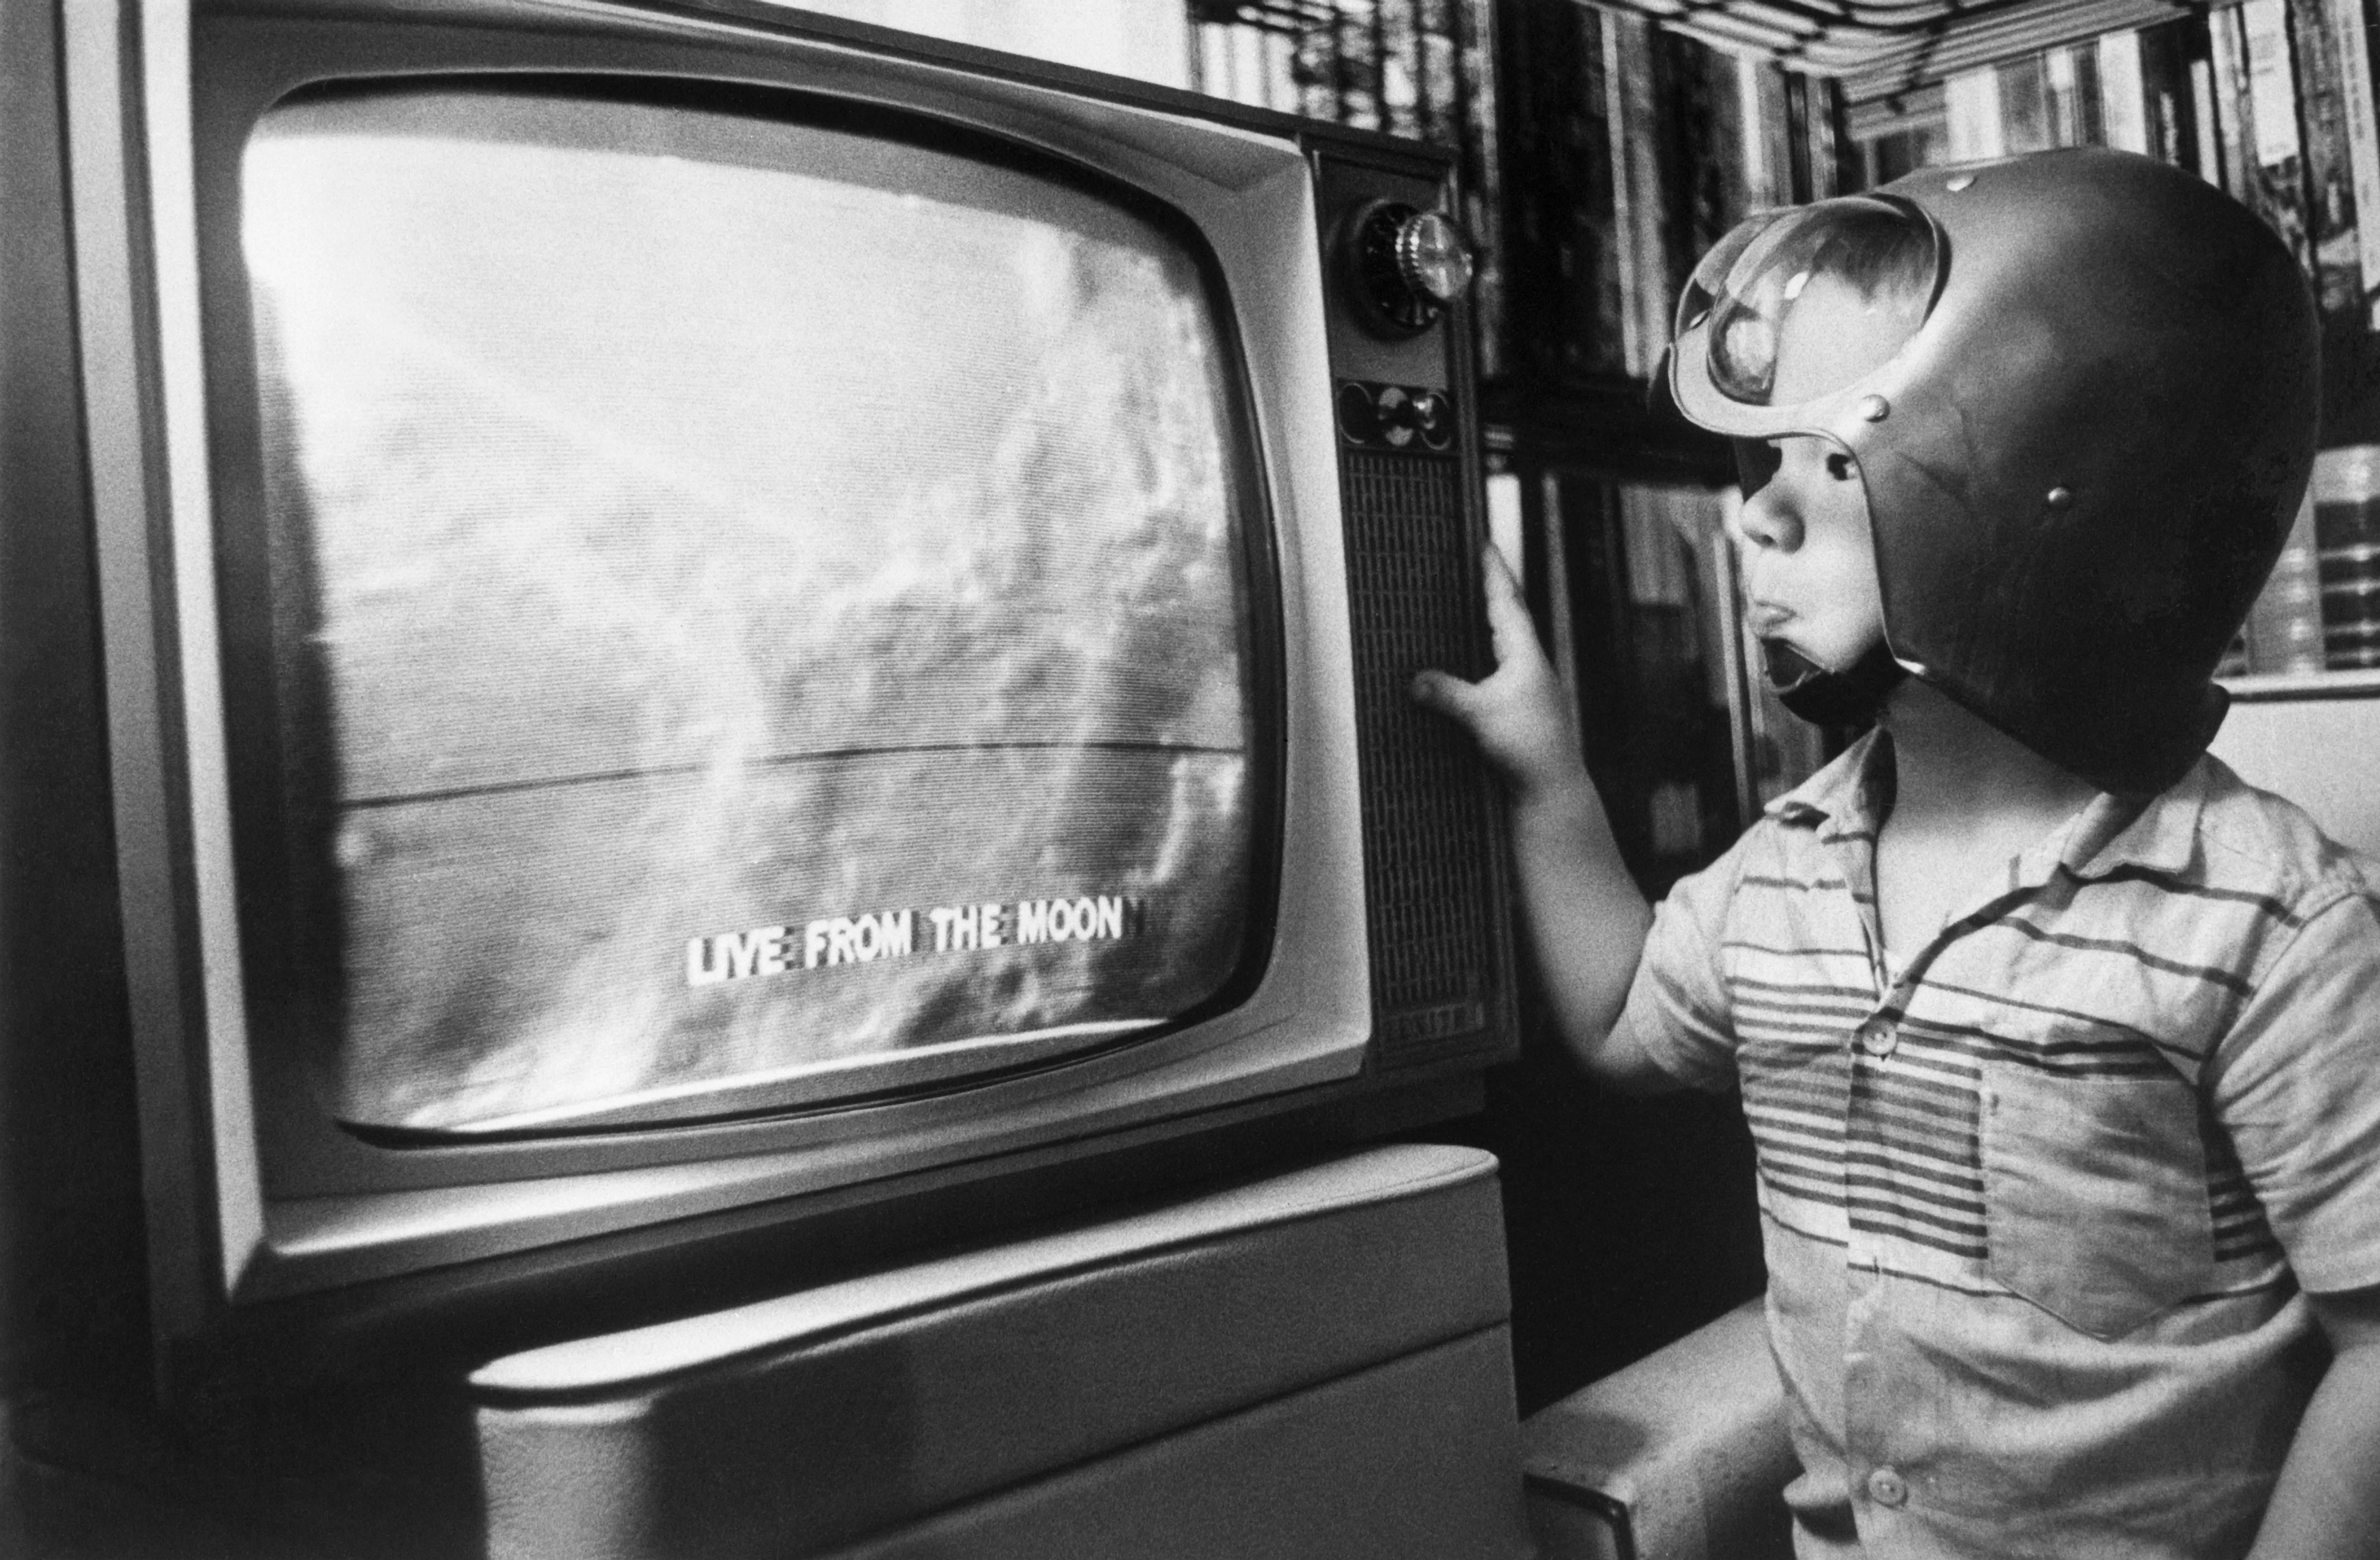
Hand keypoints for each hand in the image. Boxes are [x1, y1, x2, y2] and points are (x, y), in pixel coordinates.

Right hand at [1410, 545, 1587, 800]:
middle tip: (1480, 564)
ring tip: (1474, 605)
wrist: (1551, 788)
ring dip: (1491, 624)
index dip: (1494, 573)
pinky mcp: (1518, 709)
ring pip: (1505, 645)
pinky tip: (1473, 664)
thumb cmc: (1526, 746)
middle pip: (1509, 617)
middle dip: (1493, 590)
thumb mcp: (1481, 715)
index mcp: (1524, 654)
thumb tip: (1414, 680)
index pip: (1507, 602)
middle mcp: (1529, 665)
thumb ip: (1447, 694)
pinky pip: (1497, 671)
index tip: (1487, 544)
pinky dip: (1484, 657)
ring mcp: (1526, 687)